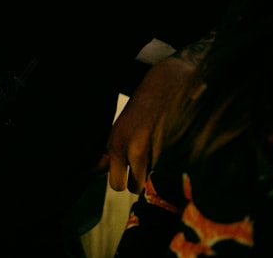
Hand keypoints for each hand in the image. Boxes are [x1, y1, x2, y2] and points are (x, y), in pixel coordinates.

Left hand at [100, 57, 187, 192]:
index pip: (116, 185)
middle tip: (144, 165)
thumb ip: (110, 154)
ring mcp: (157, 150)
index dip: (123, 181)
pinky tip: (172, 149)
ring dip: (157, 175)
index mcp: (117, 145)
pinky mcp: (177, 148)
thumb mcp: (119, 128)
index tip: (128, 174)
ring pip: (154, 182)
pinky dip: (174, 167)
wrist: (168, 84)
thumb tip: (95, 172)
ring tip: (159, 153)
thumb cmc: (141, 109)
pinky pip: (173, 172)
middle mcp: (135, 150)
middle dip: (140, 181)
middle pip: (135, 188)